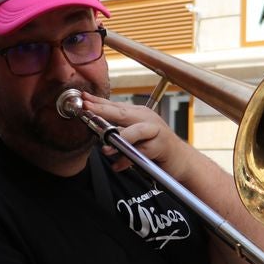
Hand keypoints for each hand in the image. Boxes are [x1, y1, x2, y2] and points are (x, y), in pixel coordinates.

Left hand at [78, 95, 192, 179]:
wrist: (181, 160)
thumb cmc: (156, 148)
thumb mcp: (135, 137)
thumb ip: (119, 132)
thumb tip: (97, 130)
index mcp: (139, 114)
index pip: (115, 105)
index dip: (98, 101)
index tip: (83, 98)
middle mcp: (147, 118)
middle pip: (122, 112)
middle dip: (103, 109)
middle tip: (87, 108)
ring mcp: (156, 131)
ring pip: (135, 131)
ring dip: (119, 138)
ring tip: (105, 148)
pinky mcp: (162, 146)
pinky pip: (142, 152)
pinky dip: (128, 160)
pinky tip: (118, 166)